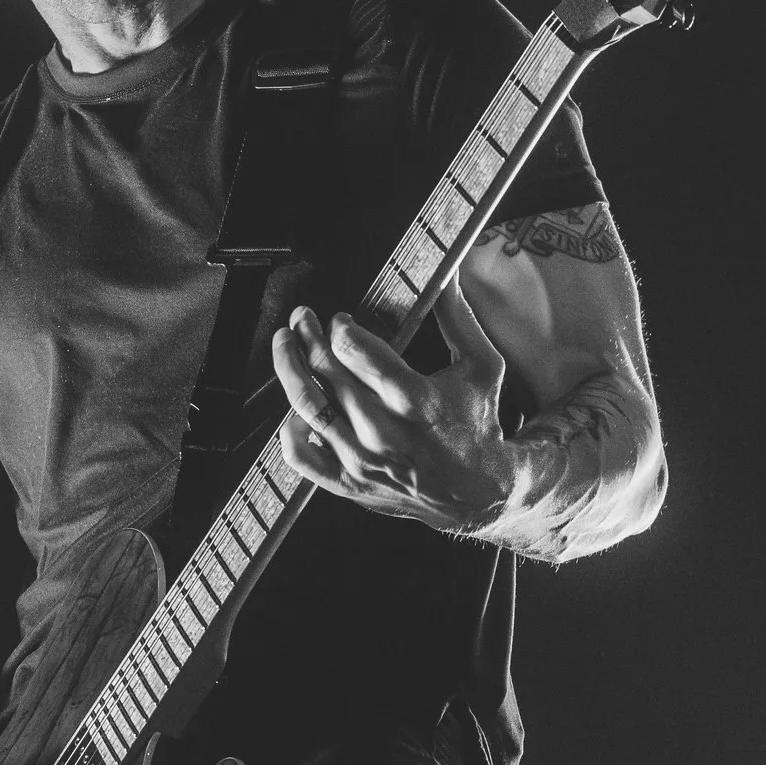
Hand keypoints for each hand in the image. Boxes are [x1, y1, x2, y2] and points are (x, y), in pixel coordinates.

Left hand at [270, 290, 511, 533]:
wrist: (478, 490)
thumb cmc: (479, 422)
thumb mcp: (481, 365)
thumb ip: (458, 317)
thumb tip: (447, 274)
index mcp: (414, 398)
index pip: (354, 350)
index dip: (338, 328)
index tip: (339, 319)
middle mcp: (383, 431)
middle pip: (325, 372)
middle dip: (307, 335)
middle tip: (302, 317)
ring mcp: (363, 460)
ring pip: (308, 407)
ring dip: (288, 369)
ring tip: (285, 344)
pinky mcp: (350, 483)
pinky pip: (302, 458)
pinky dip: (288, 432)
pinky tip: (291, 412)